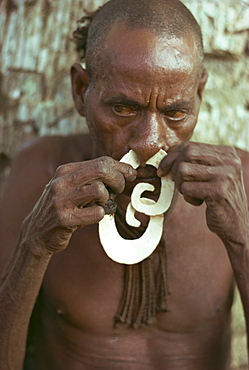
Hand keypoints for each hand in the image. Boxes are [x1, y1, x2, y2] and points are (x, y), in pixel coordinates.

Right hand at [20, 157, 136, 253]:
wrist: (37, 232)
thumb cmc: (62, 207)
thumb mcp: (70, 186)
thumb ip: (91, 177)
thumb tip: (124, 171)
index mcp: (65, 171)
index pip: (100, 161)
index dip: (120, 167)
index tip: (130, 174)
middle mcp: (62, 182)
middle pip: (101, 171)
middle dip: (118, 180)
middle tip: (119, 190)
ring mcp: (62, 200)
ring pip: (100, 190)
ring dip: (107, 199)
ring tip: (101, 204)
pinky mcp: (65, 219)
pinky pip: (96, 212)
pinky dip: (101, 214)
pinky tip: (93, 216)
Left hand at [158, 142, 247, 244]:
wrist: (236, 224)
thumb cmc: (217, 198)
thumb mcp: (211, 174)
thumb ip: (196, 162)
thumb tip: (167, 152)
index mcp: (227, 153)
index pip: (190, 146)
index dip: (171, 156)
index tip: (162, 168)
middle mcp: (229, 161)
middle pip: (186, 154)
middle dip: (172, 168)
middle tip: (173, 182)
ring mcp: (225, 175)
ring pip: (183, 170)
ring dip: (181, 185)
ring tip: (192, 193)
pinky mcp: (219, 191)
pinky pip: (187, 188)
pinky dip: (188, 197)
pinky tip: (199, 202)